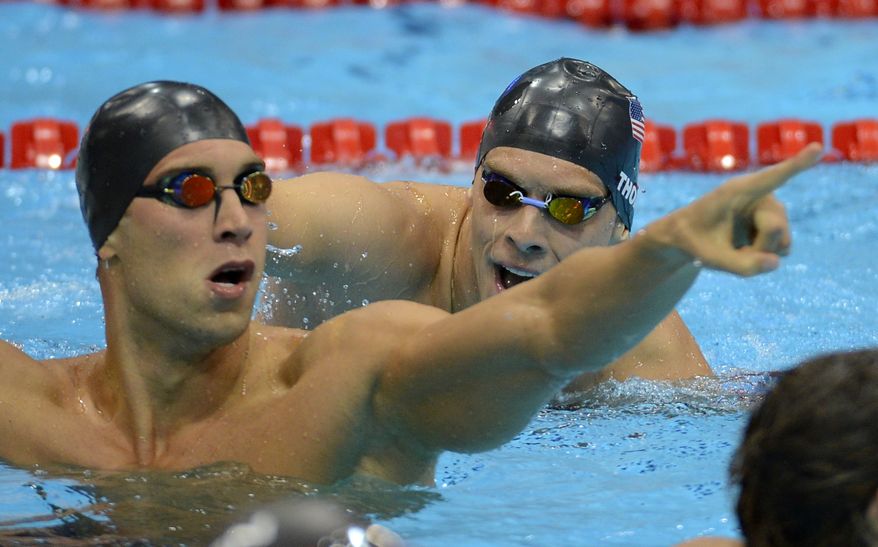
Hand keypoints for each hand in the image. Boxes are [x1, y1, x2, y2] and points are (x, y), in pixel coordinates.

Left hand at [650, 143, 821, 275]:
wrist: (689, 240)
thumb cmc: (693, 241)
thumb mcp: (710, 258)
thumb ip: (741, 265)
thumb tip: (776, 262)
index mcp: (737, 191)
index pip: (772, 176)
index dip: (797, 163)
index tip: (817, 147)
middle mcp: (760, 195)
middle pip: (775, 228)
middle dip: (756, 248)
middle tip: (731, 251)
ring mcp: (771, 209)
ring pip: (782, 242)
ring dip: (760, 253)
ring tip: (735, 248)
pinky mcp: (776, 223)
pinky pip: (783, 248)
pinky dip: (765, 256)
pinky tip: (745, 248)